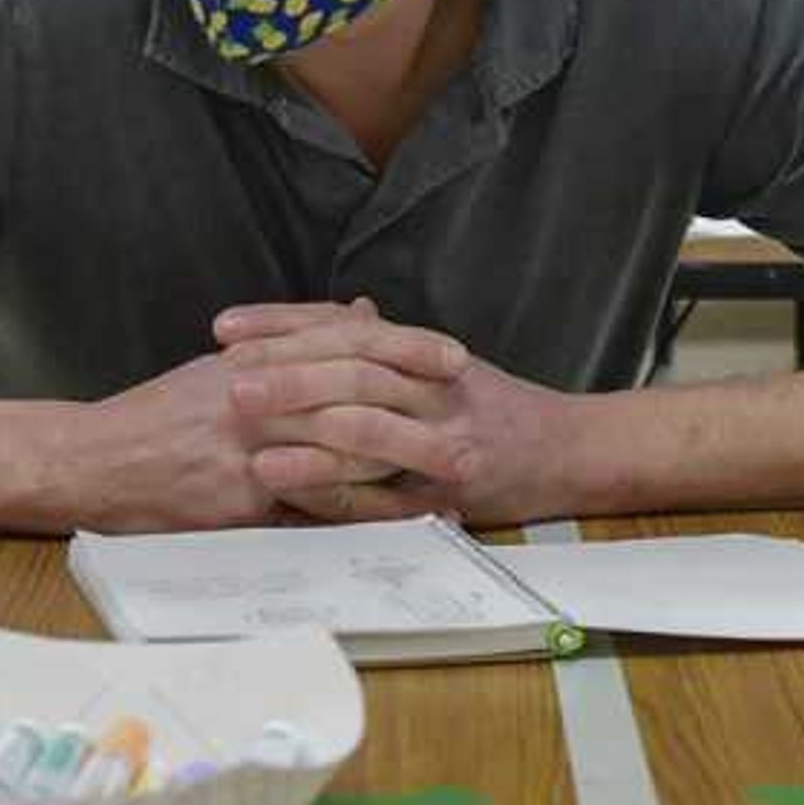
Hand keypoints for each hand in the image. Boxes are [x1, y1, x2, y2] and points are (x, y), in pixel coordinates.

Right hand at [53, 299, 453, 529]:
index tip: (452, 354)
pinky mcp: (238, 492)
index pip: (341, 339)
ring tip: (455, 466)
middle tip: (473, 410)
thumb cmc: (158, 420)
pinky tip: (399, 516)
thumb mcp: (227, 366)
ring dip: (405, 456)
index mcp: (254, 358)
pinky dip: (361, 509)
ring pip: (341, 442)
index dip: (403, 345)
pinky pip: (312, 500)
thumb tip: (360, 311)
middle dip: (419, 397)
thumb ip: (295, 340)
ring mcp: (247, 442)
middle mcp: (254, 391)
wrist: (91, 461)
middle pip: (353, 385)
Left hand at [214, 301, 577, 525]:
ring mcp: (443, 440)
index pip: (344, 328)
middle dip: (285, 369)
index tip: (227, 327)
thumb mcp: (449, 367)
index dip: (282, 324)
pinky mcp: (446, 493)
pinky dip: (330, 486)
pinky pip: (380, 491)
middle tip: (227, 374)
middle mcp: (435, 389)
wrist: (576, 453)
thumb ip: (394, 344)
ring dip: (300, 423)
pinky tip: (286, 482)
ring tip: (244, 422)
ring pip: (367, 424)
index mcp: (426, 354)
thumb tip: (347, 311)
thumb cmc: (503, 412)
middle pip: (353, 369)